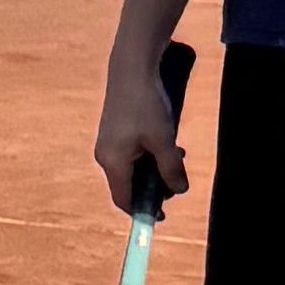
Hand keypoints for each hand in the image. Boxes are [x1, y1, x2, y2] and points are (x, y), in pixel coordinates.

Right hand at [93, 63, 187, 209]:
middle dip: (154, 187)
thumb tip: (179, 191)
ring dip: (154, 169)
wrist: (131, 69)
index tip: (162, 216)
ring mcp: (107, 143)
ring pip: (132, 169)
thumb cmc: (147, 105)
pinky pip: (130, 155)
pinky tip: (165, 143)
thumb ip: (171, 169)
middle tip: (177, 179)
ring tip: (176, 155)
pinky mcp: (113, 131)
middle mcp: (105, 156)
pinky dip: (148, 157)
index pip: (124, 199)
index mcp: (113, 162)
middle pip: (129, 185)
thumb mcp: (164, 140)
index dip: (142, 211)